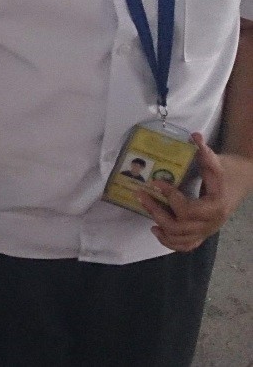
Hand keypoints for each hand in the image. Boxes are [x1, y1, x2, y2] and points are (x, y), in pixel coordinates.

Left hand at [139, 132, 249, 251]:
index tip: (155, 182)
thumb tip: (194, 135)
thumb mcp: (218, 162)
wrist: (241, 182)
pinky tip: (156, 230)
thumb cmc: (228, 171)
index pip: (186, 208)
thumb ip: (205, 152)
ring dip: (159, 225)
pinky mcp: (202, 235)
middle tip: (140, 195)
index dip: (169, 196)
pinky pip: (185, 246)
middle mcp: (211, 223)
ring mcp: (207, 231)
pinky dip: (169, 242)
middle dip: (156, 210)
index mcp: (215, 206)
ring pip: (179, 238)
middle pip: (178, 225)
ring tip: (145, 208)